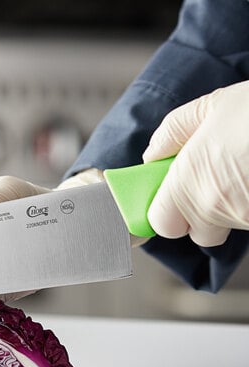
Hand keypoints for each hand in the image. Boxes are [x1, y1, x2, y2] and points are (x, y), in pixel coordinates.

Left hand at [142, 81, 248, 246]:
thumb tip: (153, 153)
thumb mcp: (214, 106)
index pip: (159, 223)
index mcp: (188, 182)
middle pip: (196, 234)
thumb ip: (174, 132)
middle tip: (210, 183)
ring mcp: (245, 218)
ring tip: (246, 169)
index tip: (170, 192)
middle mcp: (213, 208)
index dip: (164, 210)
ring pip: (228, 228)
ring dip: (230, 208)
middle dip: (198, 215)